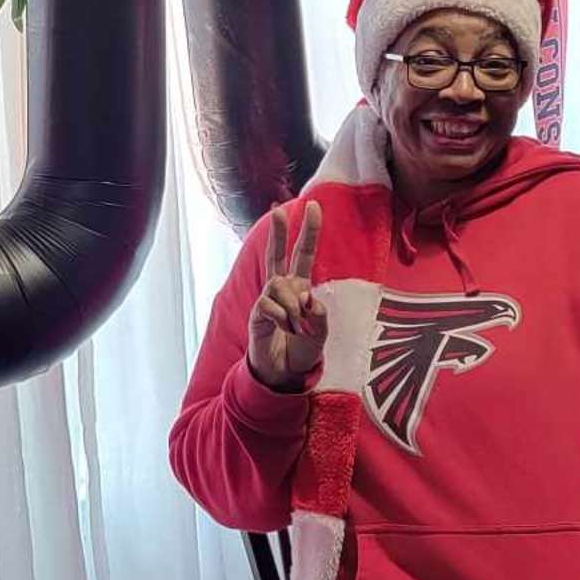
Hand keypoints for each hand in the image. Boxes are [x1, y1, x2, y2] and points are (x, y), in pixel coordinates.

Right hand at [247, 200, 326, 392]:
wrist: (284, 373)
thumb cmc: (303, 350)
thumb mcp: (322, 332)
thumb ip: (319, 313)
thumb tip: (305, 295)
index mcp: (301, 288)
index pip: (305, 254)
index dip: (310, 231)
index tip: (312, 205)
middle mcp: (283, 289)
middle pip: (278, 255)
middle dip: (279, 232)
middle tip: (278, 210)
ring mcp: (268, 301)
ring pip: (279, 284)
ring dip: (292, 304)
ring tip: (297, 326)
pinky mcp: (257, 315)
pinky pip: (269, 305)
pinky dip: (282, 318)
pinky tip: (284, 329)